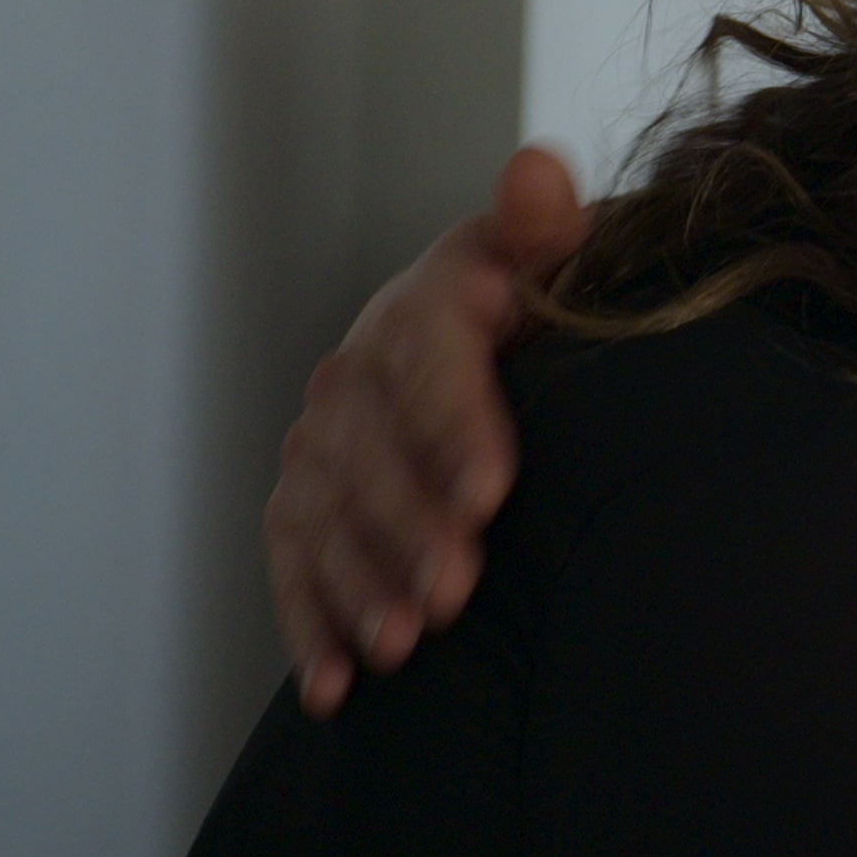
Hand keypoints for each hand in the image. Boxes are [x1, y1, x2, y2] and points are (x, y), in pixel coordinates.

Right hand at [266, 147, 586, 715]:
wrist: (518, 331)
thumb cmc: (556, 298)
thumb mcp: (562, 254)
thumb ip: (548, 225)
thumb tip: (537, 171)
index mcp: (426, 303)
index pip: (427, 360)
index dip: (455, 426)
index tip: (491, 491)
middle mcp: (358, 369)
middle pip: (368, 452)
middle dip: (407, 525)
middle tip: (454, 589)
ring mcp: (323, 437)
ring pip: (323, 514)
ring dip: (358, 583)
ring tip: (405, 645)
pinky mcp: (307, 500)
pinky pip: (293, 562)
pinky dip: (310, 626)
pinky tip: (336, 686)